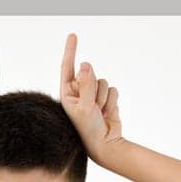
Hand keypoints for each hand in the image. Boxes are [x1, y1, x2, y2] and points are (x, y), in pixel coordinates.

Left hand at [59, 34, 123, 161]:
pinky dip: (112, 101)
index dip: (70, 51)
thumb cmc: (89, 130)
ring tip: (100, 113)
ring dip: (104, 97)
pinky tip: (107, 113)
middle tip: (93, 106)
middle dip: (95, 87)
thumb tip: (85, 64)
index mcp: (68, 94)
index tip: (73, 35)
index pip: (68, 67)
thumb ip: (86, 84)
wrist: (105, 146)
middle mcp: (80, 92)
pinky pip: (113, 89)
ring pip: (103, 81)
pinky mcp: (106, 100)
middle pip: (91, 73)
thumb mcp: (84, 107)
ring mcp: (93, 96)